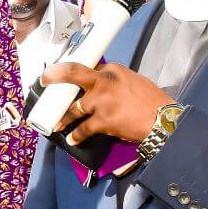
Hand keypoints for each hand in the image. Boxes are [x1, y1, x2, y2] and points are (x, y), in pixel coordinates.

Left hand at [41, 61, 173, 146]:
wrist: (163, 120)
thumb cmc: (152, 101)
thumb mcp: (133, 80)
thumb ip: (114, 81)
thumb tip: (99, 86)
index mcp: (112, 70)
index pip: (88, 68)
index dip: (74, 74)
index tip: (63, 75)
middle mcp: (104, 82)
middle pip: (73, 75)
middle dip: (55, 76)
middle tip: (44, 81)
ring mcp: (101, 101)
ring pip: (74, 108)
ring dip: (64, 118)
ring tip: (57, 125)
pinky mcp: (103, 120)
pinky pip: (84, 129)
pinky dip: (77, 135)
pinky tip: (72, 139)